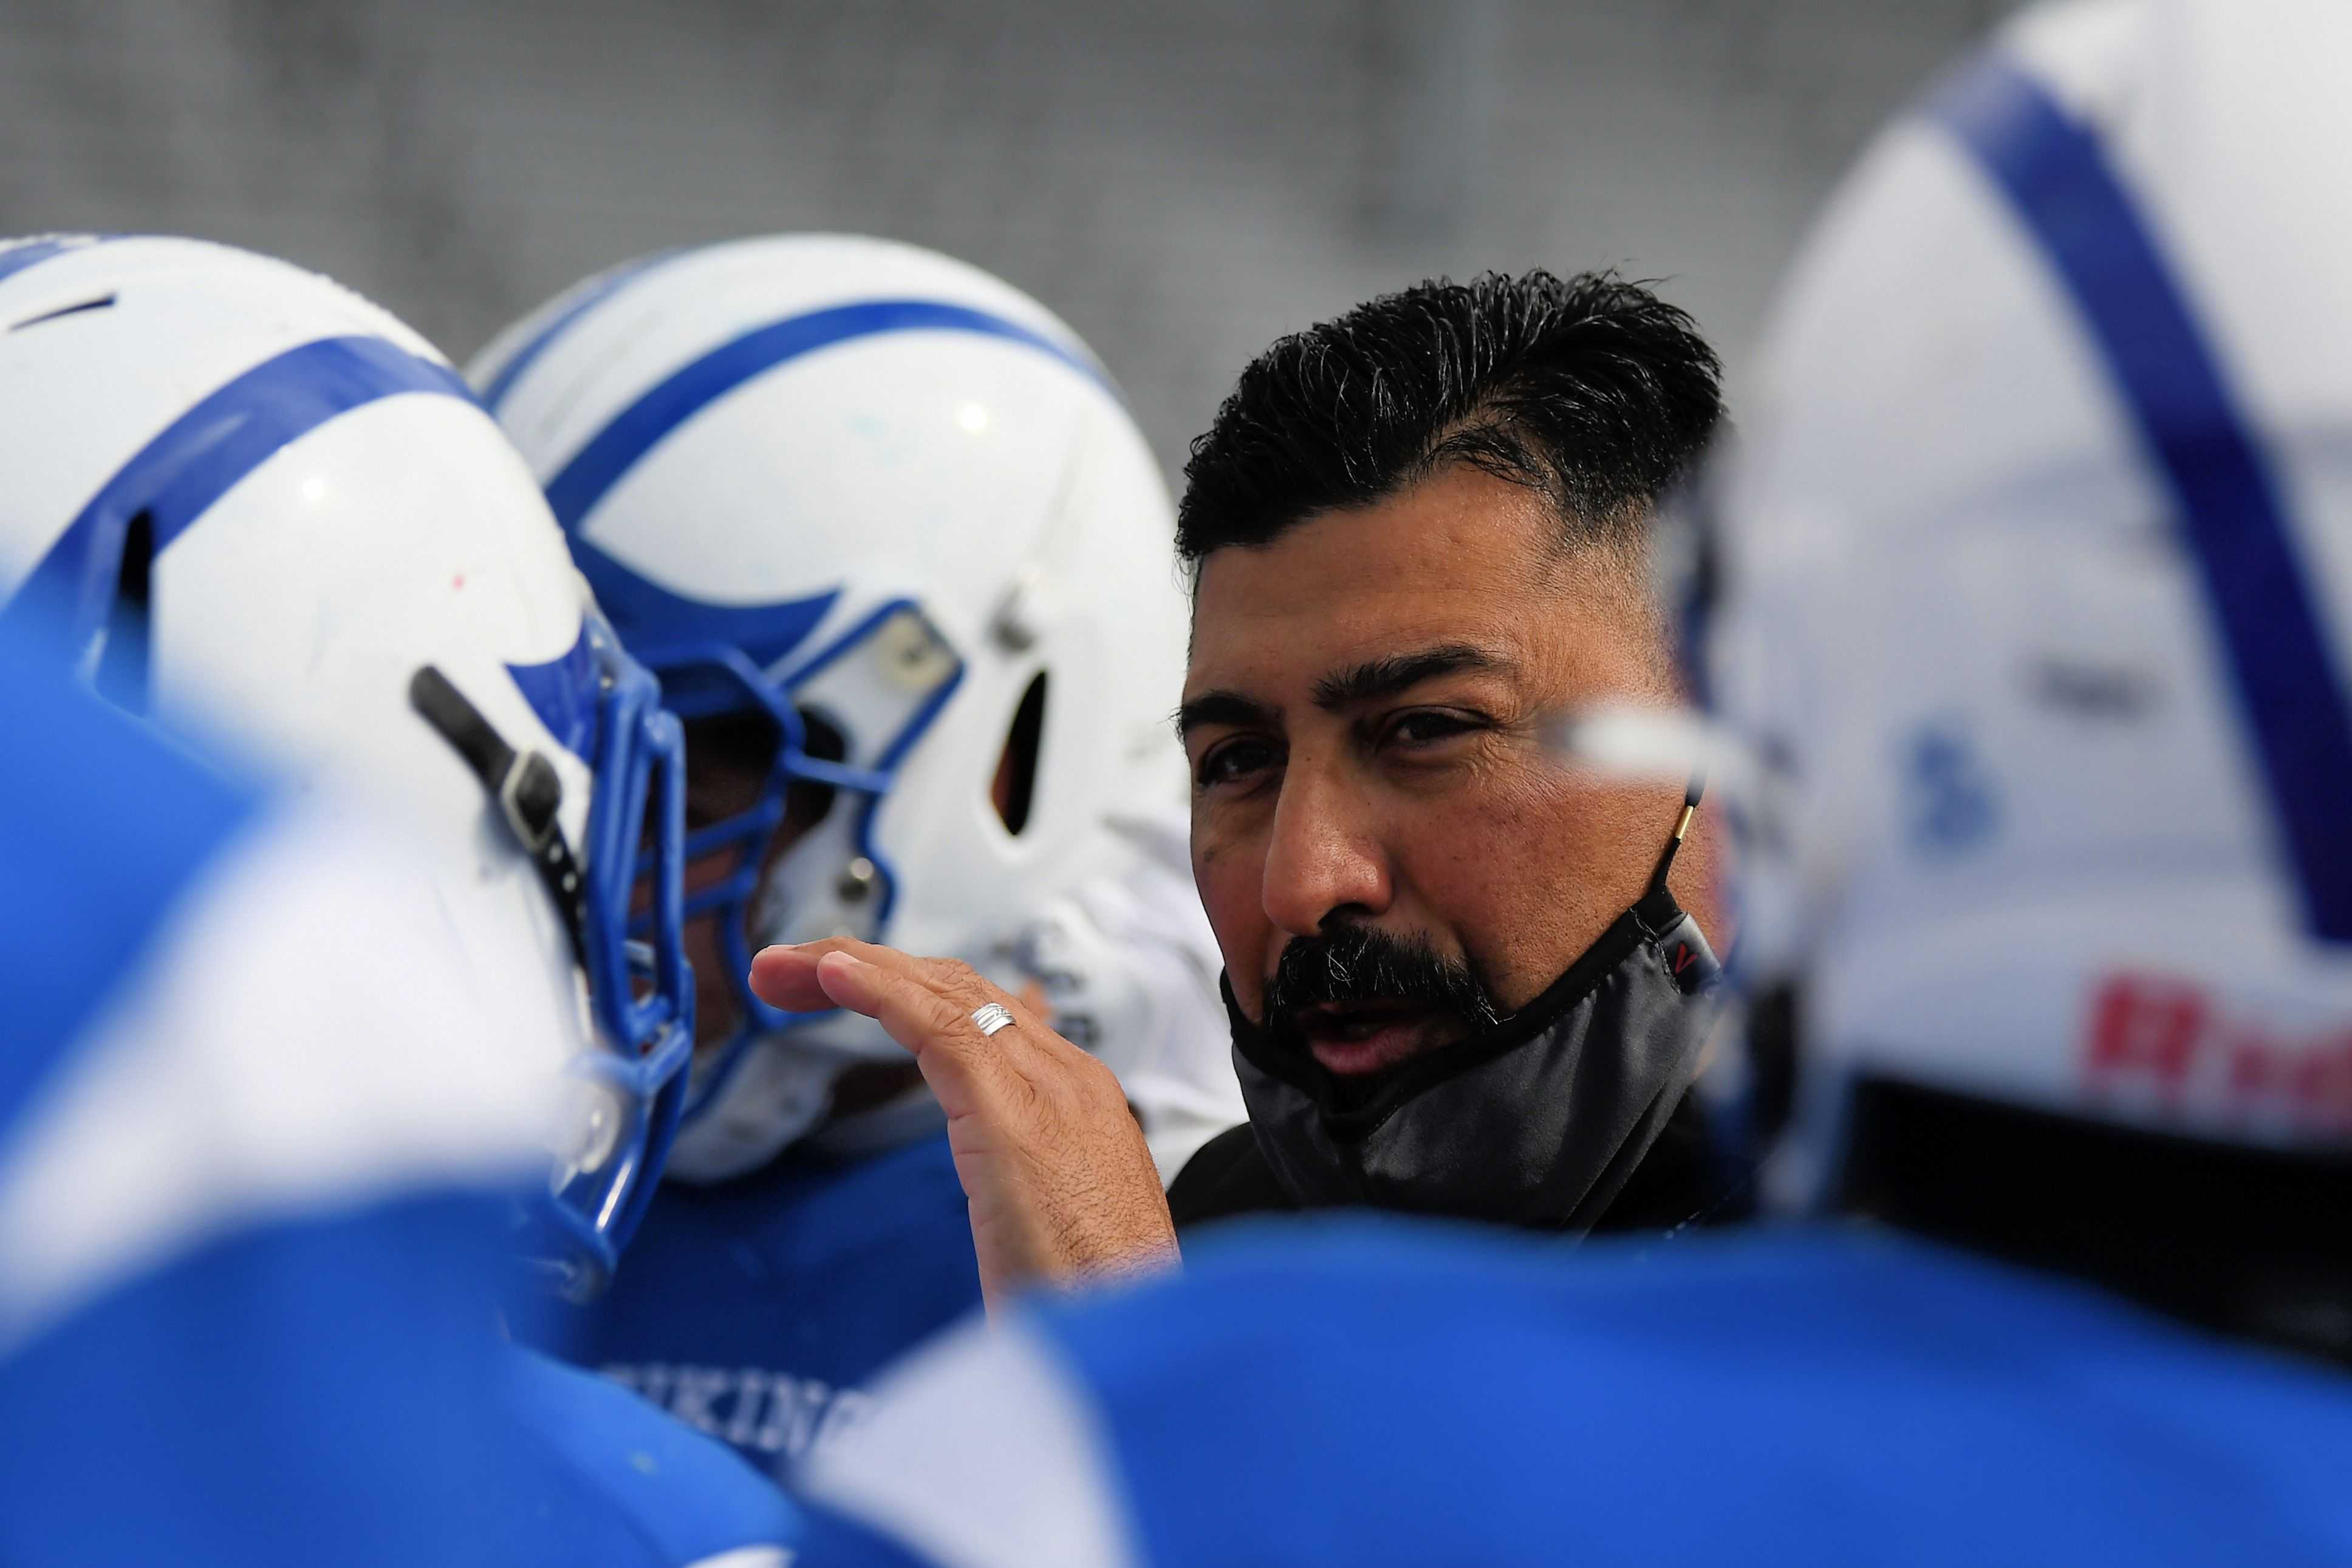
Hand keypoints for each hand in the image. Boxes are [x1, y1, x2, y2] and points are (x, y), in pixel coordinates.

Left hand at [749, 938, 1179, 1309]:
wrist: (1138, 1347)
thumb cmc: (1092, 1307)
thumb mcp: (1047, 1225)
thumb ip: (1014, 1178)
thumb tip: (985, 1161)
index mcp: (1079, 1099)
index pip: (984, 1012)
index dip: (906, 989)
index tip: (838, 986)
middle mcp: (1068, 1079)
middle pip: (958, 991)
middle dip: (869, 969)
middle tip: (790, 973)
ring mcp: (1048, 1091)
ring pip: (944, 996)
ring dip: (855, 970)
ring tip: (788, 969)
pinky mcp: (1013, 1118)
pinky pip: (940, 1028)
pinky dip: (882, 993)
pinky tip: (833, 975)